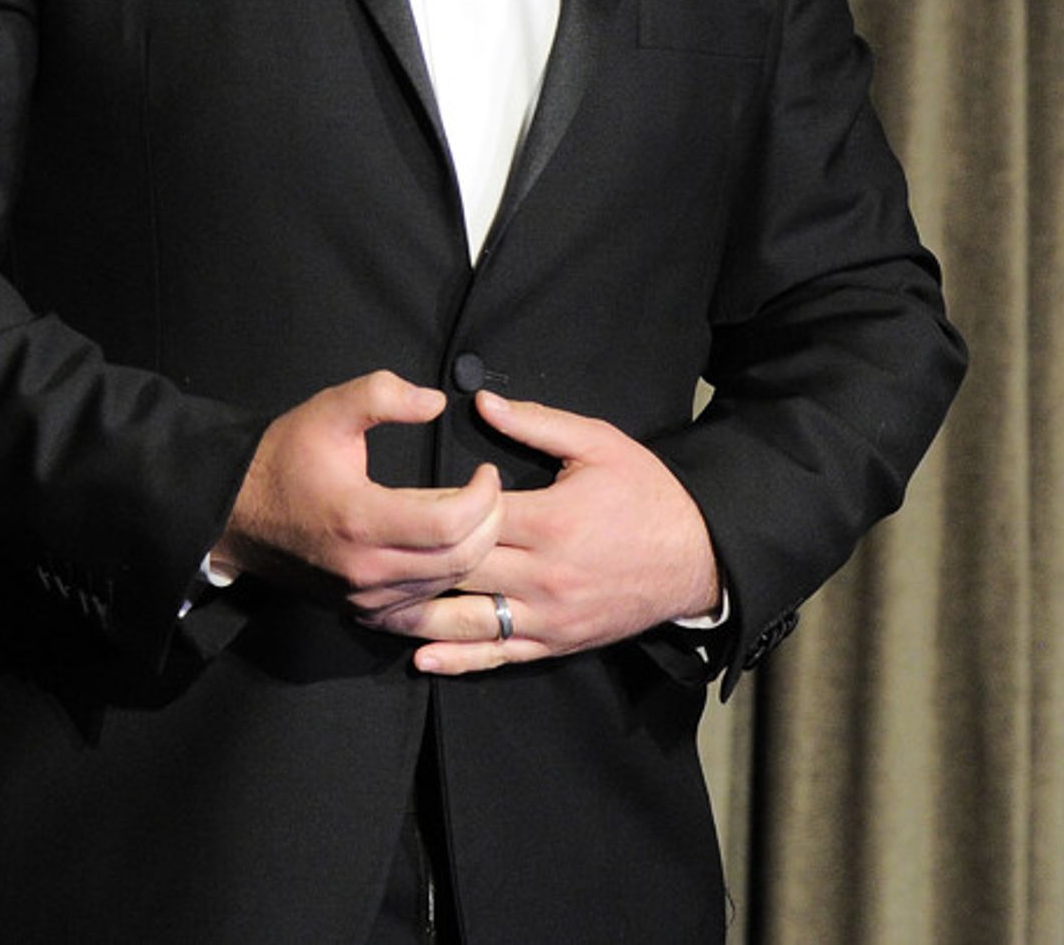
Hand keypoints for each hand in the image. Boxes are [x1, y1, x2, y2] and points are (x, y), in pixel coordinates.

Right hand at [213, 370, 503, 615]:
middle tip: (490, 491)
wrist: (236, 513)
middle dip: (490, 523)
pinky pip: (423, 604)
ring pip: (446, 585)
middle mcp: (366, 568)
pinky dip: (447, 578)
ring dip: (473, 550)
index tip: (486, 472)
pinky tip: (450, 549)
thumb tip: (436, 402)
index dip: (484, 496)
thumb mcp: (330, 409)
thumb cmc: (284, 459)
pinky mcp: (361, 609)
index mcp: (361, 519)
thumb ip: (383, 394)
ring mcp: (364, 596)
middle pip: (460, 559)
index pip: (452, 523)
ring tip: (475, 513)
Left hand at [370, 390, 719, 674]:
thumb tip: (480, 402)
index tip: (390, 496)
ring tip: (371, 605)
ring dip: (419, 615)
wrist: (698, 557)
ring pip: (470, 619)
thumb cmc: (647, 492)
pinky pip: (500, 656)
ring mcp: (550, 615)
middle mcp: (544, 574)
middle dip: (412, 560)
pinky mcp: (558, 642)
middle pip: (460, 568)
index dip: (428, 506)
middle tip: (365, 549)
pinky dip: (457, 660)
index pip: (470, 514)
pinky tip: (420, 658)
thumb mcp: (598, 443)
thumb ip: (536, 422)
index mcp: (550, 519)